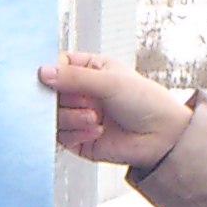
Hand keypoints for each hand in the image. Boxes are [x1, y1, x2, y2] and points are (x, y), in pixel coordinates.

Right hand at [39, 51, 193, 167]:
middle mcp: (82, 93)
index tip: (46, 76)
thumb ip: (74, 77)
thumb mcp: (109, 81)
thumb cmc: (146, 102)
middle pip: (51, 93)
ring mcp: (79, 116)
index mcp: (90, 70)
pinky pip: (62, 137)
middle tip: (78, 99)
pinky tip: (96, 131)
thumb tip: (44, 72)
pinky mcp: (79, 140)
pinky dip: (76, 134)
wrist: (162, 137)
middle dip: (63, 99)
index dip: (49, 71)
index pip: (58, 66)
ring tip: (94, 118)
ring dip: (72, 117)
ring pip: (55, 116)